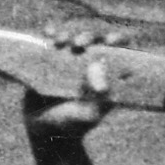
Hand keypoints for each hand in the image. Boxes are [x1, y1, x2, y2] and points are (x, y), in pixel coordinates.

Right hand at [24, 21, 121, 140]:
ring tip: (59, 42)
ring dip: (68, 33)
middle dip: (88, 36)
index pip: (120, 49)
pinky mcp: (50, 60)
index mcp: (108, 74)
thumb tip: (98, 66)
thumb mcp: (90, 114)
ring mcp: (70, 59)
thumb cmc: (73, 124)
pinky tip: (47, 34)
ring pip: (72, 36)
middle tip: (78, 44)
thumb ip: (100, 97)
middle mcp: (90, 63)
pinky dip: (50, 33)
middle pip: (94, 38)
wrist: (44, 131)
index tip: (109, 41)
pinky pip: (51, 41)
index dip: (119, 40)